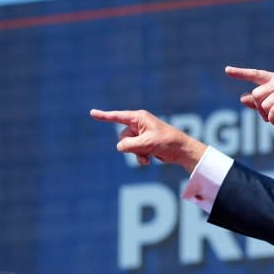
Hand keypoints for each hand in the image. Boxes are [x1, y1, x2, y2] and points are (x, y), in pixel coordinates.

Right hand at [89, 109, 206, 171]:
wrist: (181, 151)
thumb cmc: (167, 142)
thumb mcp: (146, 143)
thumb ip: (129, 145)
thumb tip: (120, 147)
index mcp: (139, 118)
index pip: (118, 117)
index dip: (104, 116)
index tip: (92, 113)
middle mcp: (139, 125)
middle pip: (123, 137)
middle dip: (131, 146)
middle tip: (146, 148)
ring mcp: (141, 135)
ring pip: (127, 146)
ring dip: (136, 153)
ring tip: (149, 155)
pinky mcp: (144, 144)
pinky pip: (134, 152)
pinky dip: (140, 157)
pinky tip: (149, 160)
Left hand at [225, 66, 273, 155]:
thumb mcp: (270, 110)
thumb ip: (256, 103)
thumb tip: (242, 98)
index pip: (255, 75)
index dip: (241, 73)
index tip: (226, 70)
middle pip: (256, 94)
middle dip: (260, 110)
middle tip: (273, 116)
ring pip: (264, 105)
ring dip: (269, 117)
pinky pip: (273, 112)